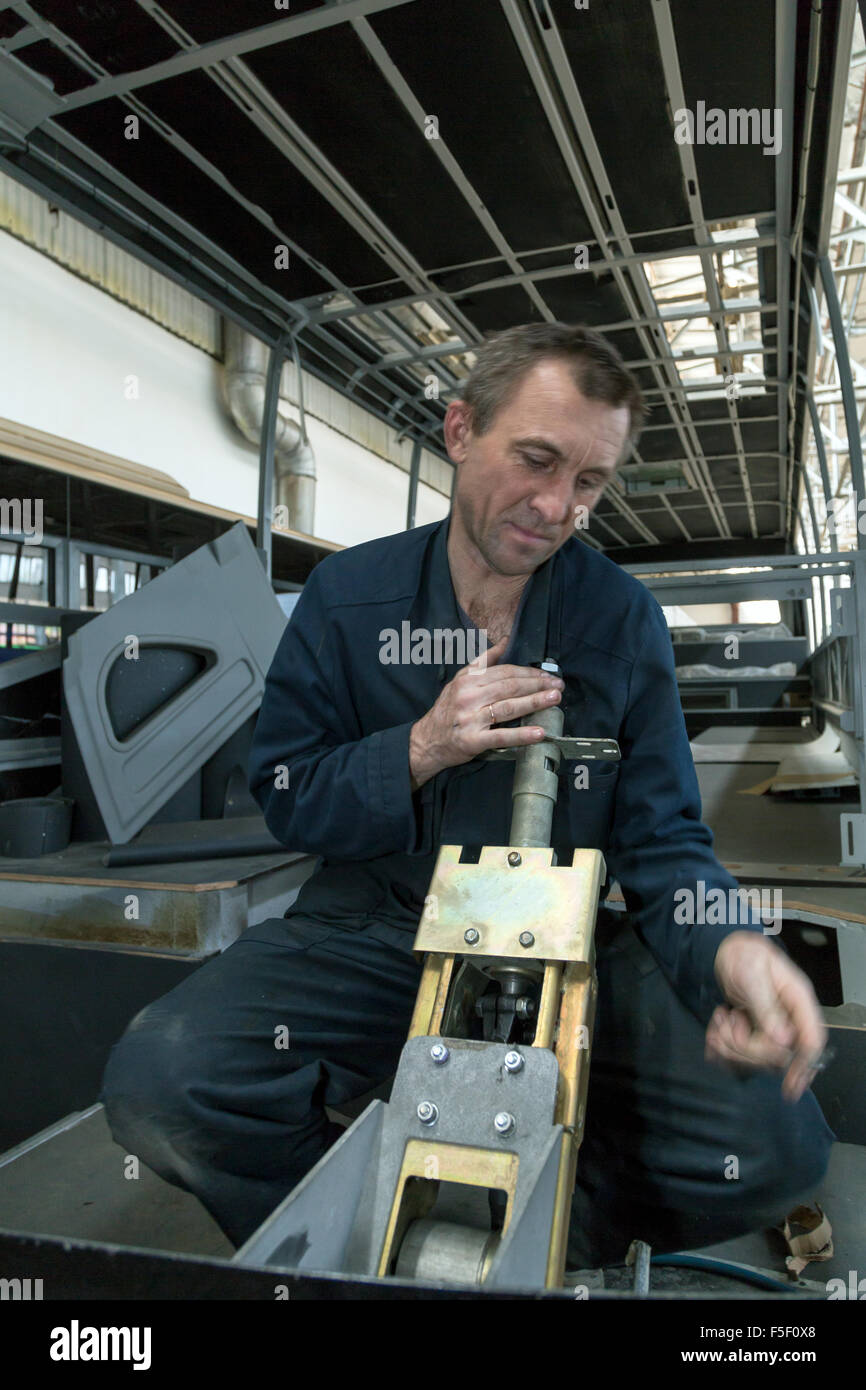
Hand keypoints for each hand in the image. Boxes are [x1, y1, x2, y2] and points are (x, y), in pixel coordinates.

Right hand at [408, 636, 563, 788]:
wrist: (427, 741)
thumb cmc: (447, 710)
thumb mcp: (460, 680)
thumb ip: (483, 661)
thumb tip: (505, 640)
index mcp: (468, 680)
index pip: (505, 672)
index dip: (529, 673)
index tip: (547, 675)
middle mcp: (469, 696)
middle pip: (510, 687)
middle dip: (537, 685)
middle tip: (558, 685)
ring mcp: (471, 718)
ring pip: (508, 707)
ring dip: (534, 702)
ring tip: (554, 699)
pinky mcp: (473, 740)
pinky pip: (501, 736)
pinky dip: (522, 735)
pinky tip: (539, 733)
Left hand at [708, 931, 827, 1101]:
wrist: (724, 952)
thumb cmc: (743, 956)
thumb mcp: (752, 975)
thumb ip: (767, 1006)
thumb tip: (784, 1039)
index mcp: (798, 1001)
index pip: (812, 1041)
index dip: (805, 1065)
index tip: (791, 1086)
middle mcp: (789, 1019)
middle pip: (778, 1056)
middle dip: (747, 1046)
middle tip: (729, 1020)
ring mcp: (772, 1029)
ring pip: (757, 1058)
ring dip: (731, 1044)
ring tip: (720, 1018)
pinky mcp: (755, 1034)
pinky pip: (740, 1054)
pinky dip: (722, 1044)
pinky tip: (715, 1026)